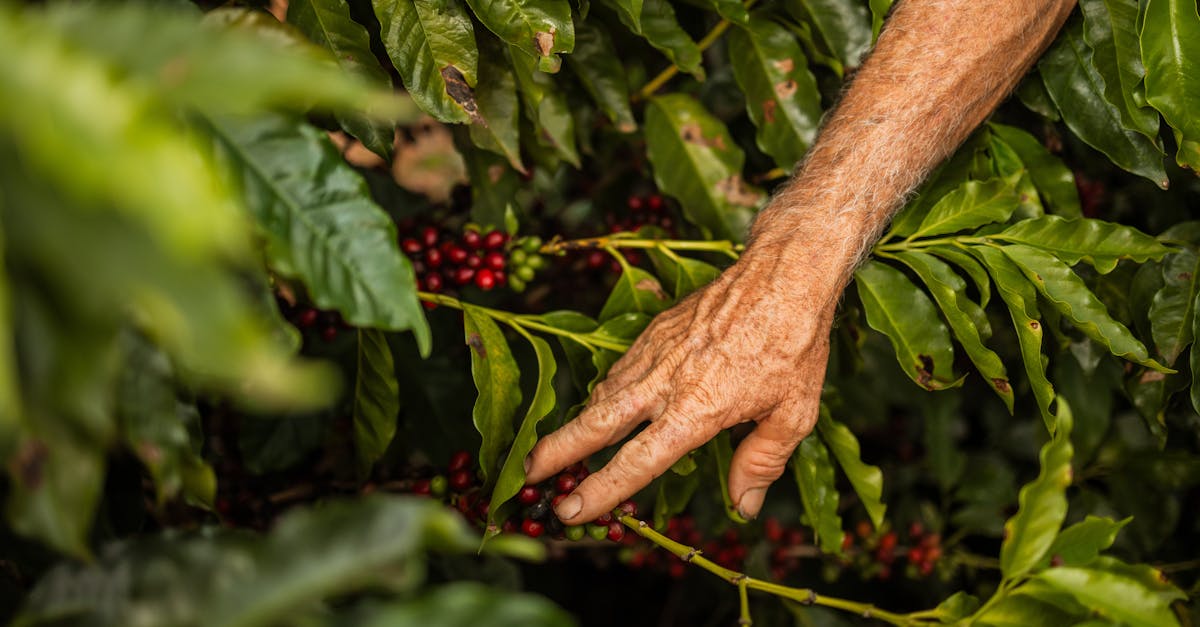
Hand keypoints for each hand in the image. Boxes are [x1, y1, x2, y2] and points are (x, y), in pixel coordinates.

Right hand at [525, 239, 839, 523]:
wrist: (783, 272)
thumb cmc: (794, 344)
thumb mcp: (793, 413)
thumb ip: (761, 462)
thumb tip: (742, 506)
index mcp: (696, 409)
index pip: (636, 462)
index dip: (601, 491)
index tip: (571, 511)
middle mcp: (664, 381)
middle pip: (595, 423)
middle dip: (556, 452)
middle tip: (527, 476)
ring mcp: (654, 352)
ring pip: (603, 393)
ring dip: (576, 423)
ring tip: (555, 450)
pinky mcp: (654, 330)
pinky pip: (620, 369)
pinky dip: (604, 392)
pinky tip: (603, 406)